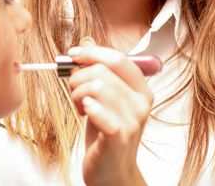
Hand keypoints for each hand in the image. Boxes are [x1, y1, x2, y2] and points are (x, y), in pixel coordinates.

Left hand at [68, 37, 153, 185]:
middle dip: (78, 77)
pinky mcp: (118, 137)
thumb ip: (100, 70)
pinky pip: (98, 110)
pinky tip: (84, 111)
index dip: (93, 52)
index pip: (118, 58)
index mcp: (141, 90)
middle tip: (74, 91)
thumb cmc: (106, 133)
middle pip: (102, 71)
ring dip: (77, 94)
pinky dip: (86, 106)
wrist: (111, 172)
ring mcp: (132, 121)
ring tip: (79, 106)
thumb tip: (88, 41)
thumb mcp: (105, 98)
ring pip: (96, 87)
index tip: (73, 54)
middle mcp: (141, 103)